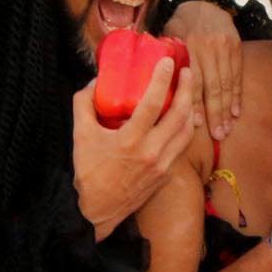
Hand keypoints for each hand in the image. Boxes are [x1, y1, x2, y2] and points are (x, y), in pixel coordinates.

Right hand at [70, 59, 201, 235]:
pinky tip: (183, 117)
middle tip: (188, 71)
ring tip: (188, 91)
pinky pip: (182, 146)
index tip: (168, 62)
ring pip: (187, 131)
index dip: (162, 80)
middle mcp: (151, 153)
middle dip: (187, 89)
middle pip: (179, 115)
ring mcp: (162, 165)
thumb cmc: (89, 171)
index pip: (152, 104)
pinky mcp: (167, 174)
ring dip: (190, 108)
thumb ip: (85, 104)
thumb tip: (96, 81)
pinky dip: (186, 128)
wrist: (99, 209)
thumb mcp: (80, 134)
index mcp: (130, 141)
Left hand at [165, 0, 244, 140]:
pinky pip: (237, 76)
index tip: (194, 124)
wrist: (204, 3)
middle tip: (217, 135)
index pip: (193, 79)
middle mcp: (209, 46)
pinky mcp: (236, 48)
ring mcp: (224, 47)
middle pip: (213, 85)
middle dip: (215, 113)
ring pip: (227, 83)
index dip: (194, 103)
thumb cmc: (179, 24)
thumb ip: (160, 57)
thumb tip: (142, 85)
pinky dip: (236, 96)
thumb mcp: (166, 34)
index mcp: (189, 44)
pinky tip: (235, 113)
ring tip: (225, 129)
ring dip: (227, 109)